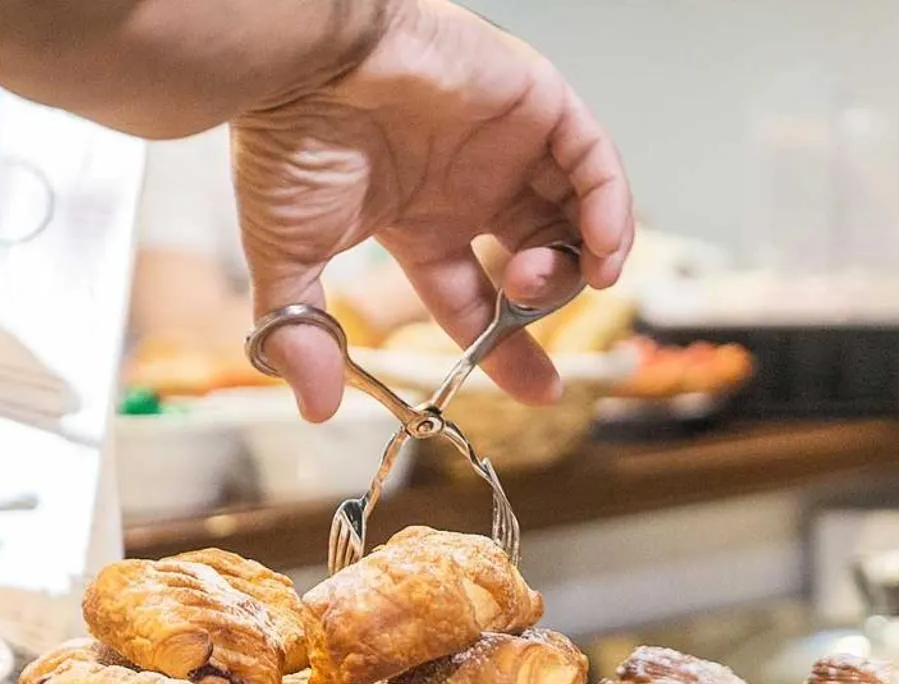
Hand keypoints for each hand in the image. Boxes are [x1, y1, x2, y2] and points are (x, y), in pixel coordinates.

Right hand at [233, 0, 633, 419]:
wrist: (304, 60)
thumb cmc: (287, 140)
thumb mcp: (287, 256)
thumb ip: (305, 335)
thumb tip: (317, 409)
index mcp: (417, 222)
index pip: (475, 300)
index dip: (509, 350)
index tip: (540, 391)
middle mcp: (467, 185)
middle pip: (536, 261)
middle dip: (543, 303)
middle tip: (522, 311)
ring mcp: (504, 144)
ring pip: (574, 214)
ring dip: (580, 259)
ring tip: (576, 280)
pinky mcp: (535, 101)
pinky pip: (594, 162)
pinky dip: (611, 207)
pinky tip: (602, 248)